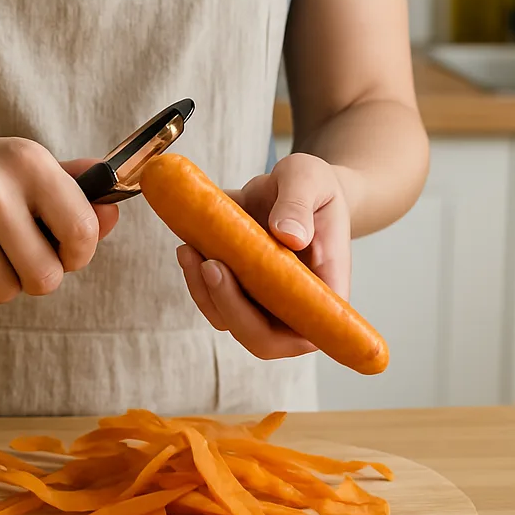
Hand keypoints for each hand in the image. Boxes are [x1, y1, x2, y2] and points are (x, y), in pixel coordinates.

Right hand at [0, 131, 118, 309]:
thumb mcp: (20, 166)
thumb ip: (72, 188)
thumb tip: (113, 212)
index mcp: (27, 162)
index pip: (81, 230)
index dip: (78, 254)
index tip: (63, 250)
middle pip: (45, 276)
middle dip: (36, 277)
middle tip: (16, 255)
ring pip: (6, 292)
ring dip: (0, 284)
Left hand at [176, 153, 349, 359]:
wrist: (298, 185)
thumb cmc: (315, 186)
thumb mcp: (311, 178)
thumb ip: (300, 205)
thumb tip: (289, 236)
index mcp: (326, 293)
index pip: (302, 334)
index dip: (269, 328)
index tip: (246, 281)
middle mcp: (295, 305)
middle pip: (257, 335)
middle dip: (227, 304)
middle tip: (208, 263)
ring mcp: (264, 300)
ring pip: (227, 317)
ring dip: (203, 291)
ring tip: (189, 250)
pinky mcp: (240, 287)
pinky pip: (213, 297)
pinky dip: (196, 276)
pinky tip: (188, 245)